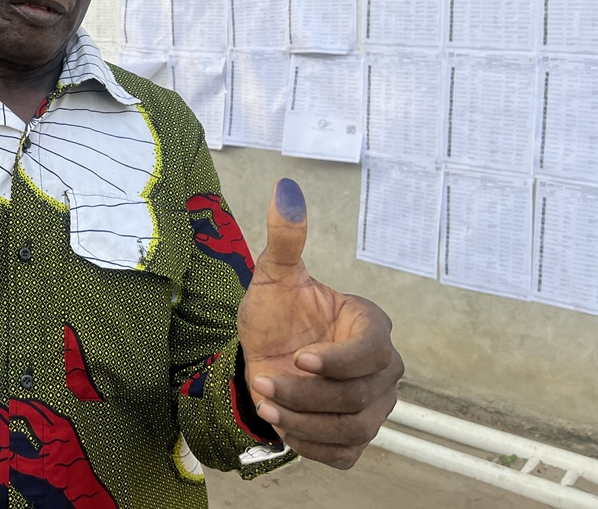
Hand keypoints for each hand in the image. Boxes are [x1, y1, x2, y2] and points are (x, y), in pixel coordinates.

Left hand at [237, 178, 403, 468]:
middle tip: (265, 381)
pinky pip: (345, 454)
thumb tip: (286, 189)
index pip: (373, 351)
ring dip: (306, 422)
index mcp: (371, 326)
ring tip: (268, 403)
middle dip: (308, 394)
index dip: (339, 361)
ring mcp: (373, 405)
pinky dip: (313, 446)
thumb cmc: (274, 312)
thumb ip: (285, 237)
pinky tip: (284, 426)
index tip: (302, 358)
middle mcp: (383, 369)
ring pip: (355, 427)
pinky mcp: (355, 436)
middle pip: (361, 396)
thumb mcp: (274, 274)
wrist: (260, 354)